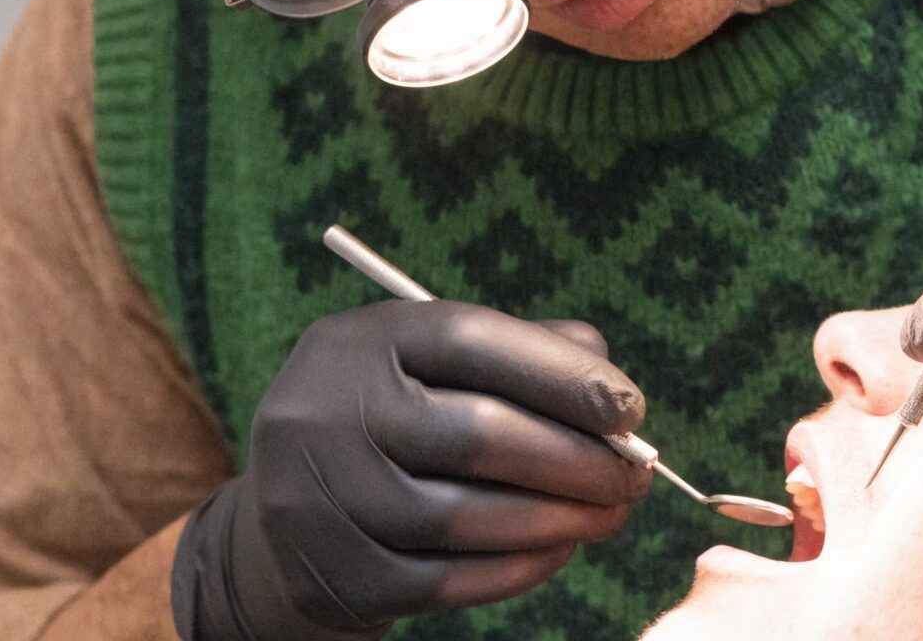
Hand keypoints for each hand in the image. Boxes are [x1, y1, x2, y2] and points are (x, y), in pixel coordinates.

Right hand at [173, 303, 652, 639]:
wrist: (285, 524)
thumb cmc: (394, 425)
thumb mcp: (434, 367)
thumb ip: (525, 354)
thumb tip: (612, 393)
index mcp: (357, 341)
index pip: (469, 341)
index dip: (561, 374)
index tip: (632, 408)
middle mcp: (323, 412)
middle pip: (476, 434)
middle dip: (576, 458)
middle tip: (637, 475)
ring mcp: (318, 500)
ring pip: (466, 517)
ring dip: (559, 519)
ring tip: (610, 514)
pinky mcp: (334, 576)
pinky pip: (447, 580)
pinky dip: (519, 567)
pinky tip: (560, 549)